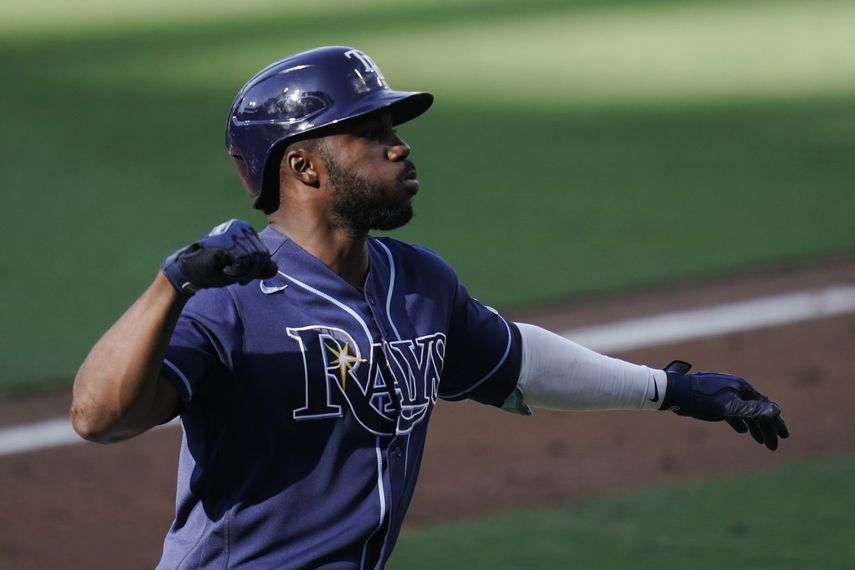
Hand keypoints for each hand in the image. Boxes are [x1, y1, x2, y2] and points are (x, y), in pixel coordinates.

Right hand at [161, 219, 277, 294]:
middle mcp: (240, 227)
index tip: (243, 275)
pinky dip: (236, 271)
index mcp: (245, 230)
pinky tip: (225, 270)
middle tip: (236, 276)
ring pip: (253, 259)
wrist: (192, 271)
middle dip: (251, 272)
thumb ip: (259, 266)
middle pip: (261, 256)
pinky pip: (242, 261)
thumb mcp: (243, 268)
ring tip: (229, 272)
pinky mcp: (224, 241)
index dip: (256, 270)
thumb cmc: (217, 269)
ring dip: (243, 273)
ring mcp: (231, 232)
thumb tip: (275, 268)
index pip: (264, 254)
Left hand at [660, 360, 789, 450]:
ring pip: (745, 413)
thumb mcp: (729, 407)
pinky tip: (742, 431)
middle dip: (766, 428)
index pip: (765, 407)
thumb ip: (751, 410)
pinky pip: (733, 412)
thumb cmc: (703, 399)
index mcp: (742, 387)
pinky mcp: (716, 401)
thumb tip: (775, 411)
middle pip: (757, 411)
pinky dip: (739, 422)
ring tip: (761, 442)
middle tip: (773, 446)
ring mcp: (726, 395)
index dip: (776, 422)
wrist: (677, 393)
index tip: (784, 436)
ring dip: (754, 427)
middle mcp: (736, 389)